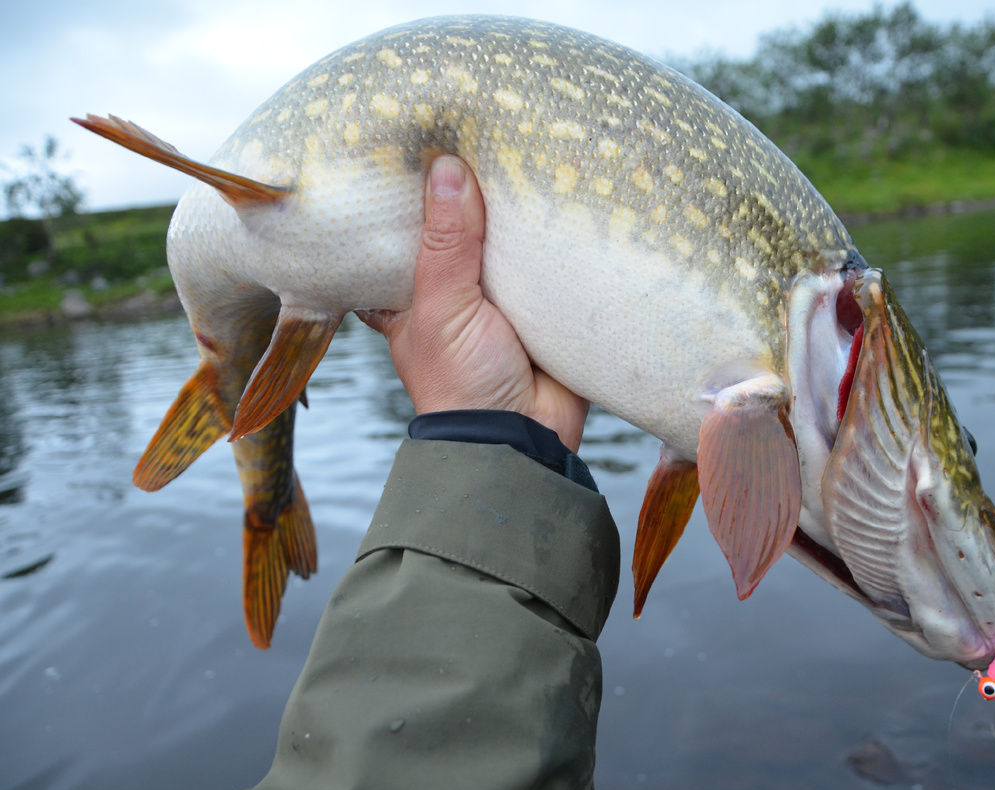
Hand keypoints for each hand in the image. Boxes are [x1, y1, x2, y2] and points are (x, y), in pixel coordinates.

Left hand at [357, 155, 589, 451]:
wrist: (526, 437)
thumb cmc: (461, 381)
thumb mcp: (442, 305)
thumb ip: (447, 242)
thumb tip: (448, 167)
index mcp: (412, 291)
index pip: (401, 230)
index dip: (406, 189)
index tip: (413, 134)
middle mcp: (456, 288)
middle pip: (460, 225)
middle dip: (471, 186)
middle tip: (480, 121)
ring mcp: (503, 295)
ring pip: (508, 238)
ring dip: (518, 206)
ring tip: (527, 136)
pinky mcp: (547, 303)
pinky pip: (552, 259)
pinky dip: (558, 233)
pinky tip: (568, 186)